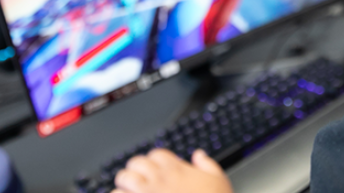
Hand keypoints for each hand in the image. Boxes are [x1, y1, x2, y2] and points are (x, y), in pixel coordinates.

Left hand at [113, 149, 232, 192]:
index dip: (155, 162)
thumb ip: (207, 165)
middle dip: (136, 170)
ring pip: (124, 177)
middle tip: (138, 180)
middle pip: (136, 162)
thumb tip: (198, 155)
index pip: (157, 154)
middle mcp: (159, 178)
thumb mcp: (219, 181)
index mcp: (177, 169)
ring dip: (124, 184)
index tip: (156, 170)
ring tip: (127, 192)